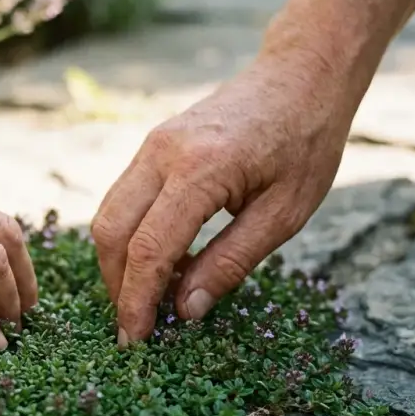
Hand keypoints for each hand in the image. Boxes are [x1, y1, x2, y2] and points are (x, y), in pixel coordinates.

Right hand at [91, 53, 356, 344]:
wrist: (300, 75)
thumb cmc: (305, 143)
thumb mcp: (284, 215)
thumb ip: (230, 263)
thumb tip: (185, 310)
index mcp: (200, 170)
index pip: (149, 248)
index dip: (136, 300)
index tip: (136, 339)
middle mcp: (162, 153)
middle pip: (111, 230)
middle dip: (116, 285)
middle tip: (137, 324)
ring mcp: (151, 145)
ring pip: (108, 214)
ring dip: (119, 261)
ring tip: (149, 295)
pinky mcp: (152, 146)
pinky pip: (123, 198)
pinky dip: (129, 236)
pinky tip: (159, 259)